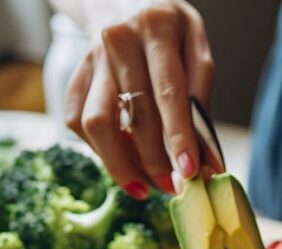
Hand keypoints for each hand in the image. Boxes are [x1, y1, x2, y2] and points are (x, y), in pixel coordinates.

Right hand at [64, 0, 213, 197]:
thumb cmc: (169, 29)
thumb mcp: (196, 44)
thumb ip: (201, 95)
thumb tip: (207, 154)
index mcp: (157, 28)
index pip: (169, 92)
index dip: (178, 137)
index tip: (190, 172)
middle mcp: (118, 40)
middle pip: (133, 114)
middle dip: (154, 161)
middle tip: (173, 187)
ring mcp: (91, 59)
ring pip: (96, 123)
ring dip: (120, 164)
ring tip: (144, 186)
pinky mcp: (74, 75)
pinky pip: (76, 121)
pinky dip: (98, 149)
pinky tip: (121, 158)